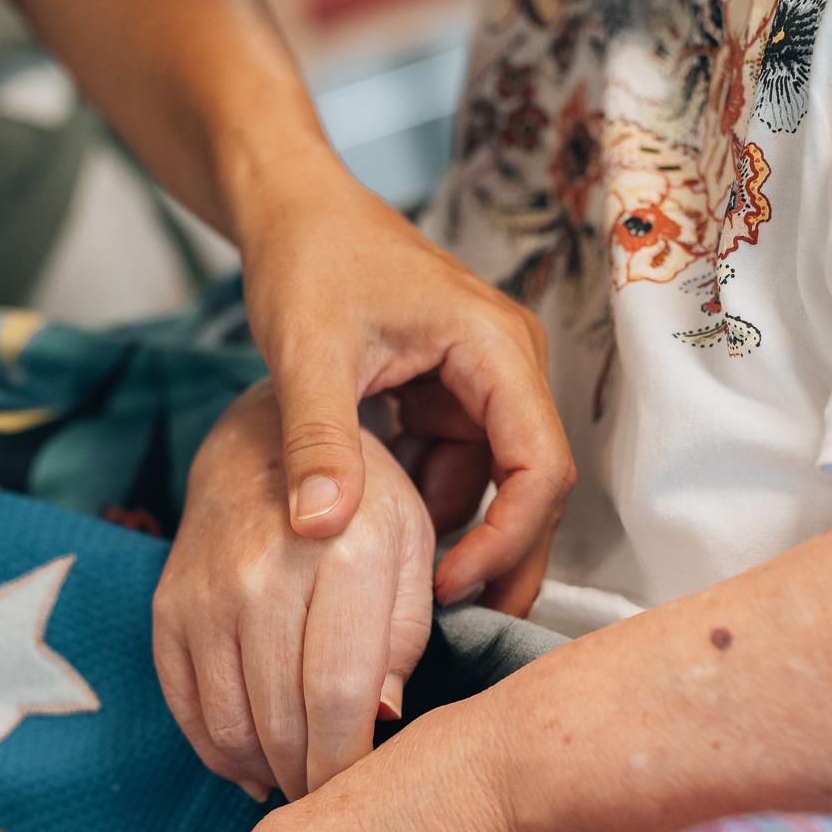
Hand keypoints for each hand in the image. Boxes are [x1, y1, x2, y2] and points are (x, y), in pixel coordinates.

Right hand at [154, 384, 433, 797]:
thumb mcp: (412, 546)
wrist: (261, 439)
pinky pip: (188, 710)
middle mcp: (264, 574)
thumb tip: (382, 719)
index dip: (350, 762)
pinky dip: (222, 753)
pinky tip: (256, 763)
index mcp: (342, 555)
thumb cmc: (357, 500)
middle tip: (335, 795)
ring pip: (232, 728)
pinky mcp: (167, 609)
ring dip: (269, 773)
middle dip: (313, 778)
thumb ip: (407, 633)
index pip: (341, 694)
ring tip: (301, 779)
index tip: (365, 788)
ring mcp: (206, 594)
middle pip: (283, 722)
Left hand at [237, 178, 573, 613]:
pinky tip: (366, 516)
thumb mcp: (306, 353)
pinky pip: (450, 468)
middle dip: (493, 557)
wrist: (289, 207)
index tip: (445, 589)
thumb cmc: (308, 256)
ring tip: (381, 567)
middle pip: (529, 488)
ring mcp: (479, 384)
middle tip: (440, 625)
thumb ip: (317, 442)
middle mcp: (505, 368)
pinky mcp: (448, 396)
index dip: (506, 541)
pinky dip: (414, 499)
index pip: (541, 468)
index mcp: (496, 349)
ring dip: (442, 529)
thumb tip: (319, 532)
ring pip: (485, 486)